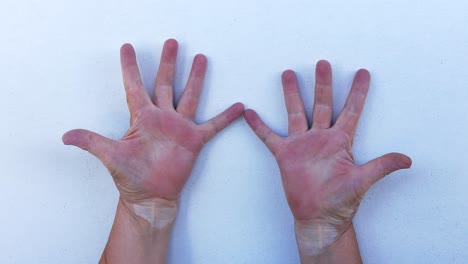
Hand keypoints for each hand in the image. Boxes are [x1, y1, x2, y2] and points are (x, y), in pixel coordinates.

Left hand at [63, 39, 243, 214]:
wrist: (151, 196)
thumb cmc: (131, 178)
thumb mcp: (110, 156)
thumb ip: (91, 141)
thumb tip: (65, 136)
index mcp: (142, 117)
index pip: (134, 86)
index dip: (130, 67)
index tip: (127, 48)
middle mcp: (162, 117)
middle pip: (166, 83)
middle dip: (169, 63)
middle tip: (171, 43)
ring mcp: (179, 127)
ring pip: (189, 96)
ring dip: (196, 78)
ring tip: (201, 59)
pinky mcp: (194, 140)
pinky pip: (213, 125)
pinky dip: (226, 117)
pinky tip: (238, 107)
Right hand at [244, 61, 410, 255]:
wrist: (319, 217)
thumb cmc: (341, 201)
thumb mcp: (363, 181)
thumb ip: (382, 166)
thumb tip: (408, 160)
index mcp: (340, 141)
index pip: (350, 111)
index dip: (357, 92)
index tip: (363, 73)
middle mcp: (320, 138)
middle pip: (321, 104)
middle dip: (323, 83)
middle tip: (323, 63)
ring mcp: (301, 145)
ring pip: (295, 112)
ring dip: (292, 94)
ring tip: (289, 74)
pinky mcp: (285, 155)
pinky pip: (269, 137)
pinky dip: (259, 126)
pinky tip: (250, 113)